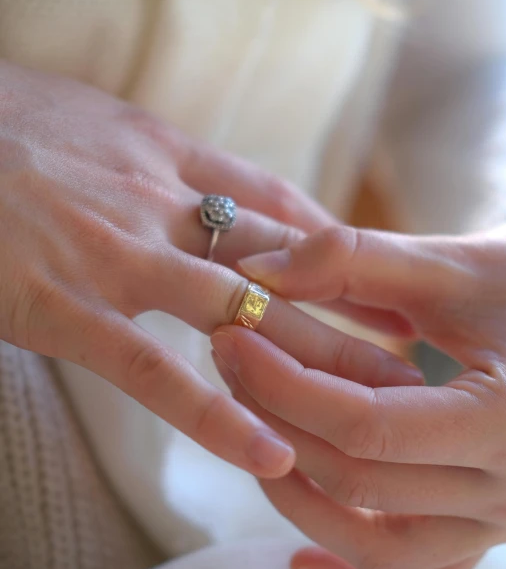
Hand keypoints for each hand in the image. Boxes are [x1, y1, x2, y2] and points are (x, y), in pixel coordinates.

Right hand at [0, 61, 417, 479]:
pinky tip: (266, 451)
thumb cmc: (7, 121)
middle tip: (403, 349)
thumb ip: (159, 153)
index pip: (277, 202)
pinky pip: (156, 371)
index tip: (377, 278)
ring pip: (240, 316)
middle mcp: (156, 200)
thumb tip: (201, 183)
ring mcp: (116, 254)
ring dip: (308, 363)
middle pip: (278, 263)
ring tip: (366, 405)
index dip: (336, 244)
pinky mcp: (65, 306)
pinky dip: (215, 414)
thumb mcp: (100, 116)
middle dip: (346, 309)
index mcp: (164, 150)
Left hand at [210, 222, 505, 568]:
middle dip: (275, 418)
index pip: (364, 425)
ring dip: (297, 496)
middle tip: (228, 355)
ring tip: (248, 431)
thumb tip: (258, 274)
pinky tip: (300, 561)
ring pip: (377, 545)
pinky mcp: (486, 529)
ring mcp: (500, 522)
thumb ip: (356, 258)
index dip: (284, 382)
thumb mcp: (456, 263)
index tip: (232, 334)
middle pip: (358, 481)